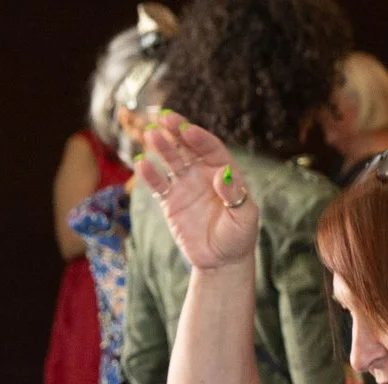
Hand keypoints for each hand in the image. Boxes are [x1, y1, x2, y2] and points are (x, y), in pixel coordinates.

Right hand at [136, 114, 259, 273]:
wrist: (221, 261)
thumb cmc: (238, 237)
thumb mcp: (245, 218)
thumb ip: (235, 195)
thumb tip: (223, 173)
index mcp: (224, 173)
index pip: (212, 149)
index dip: (199, 138)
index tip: (187, 130)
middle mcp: (203, 174)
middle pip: (188, 147)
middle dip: (177, 131)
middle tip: (164, 118)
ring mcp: (185, 186)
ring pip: (171, 160)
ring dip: (162, 146)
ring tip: (151, 134)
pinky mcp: (170, 201)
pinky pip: (158, 184)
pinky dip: (149, 174)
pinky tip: (142, 163)